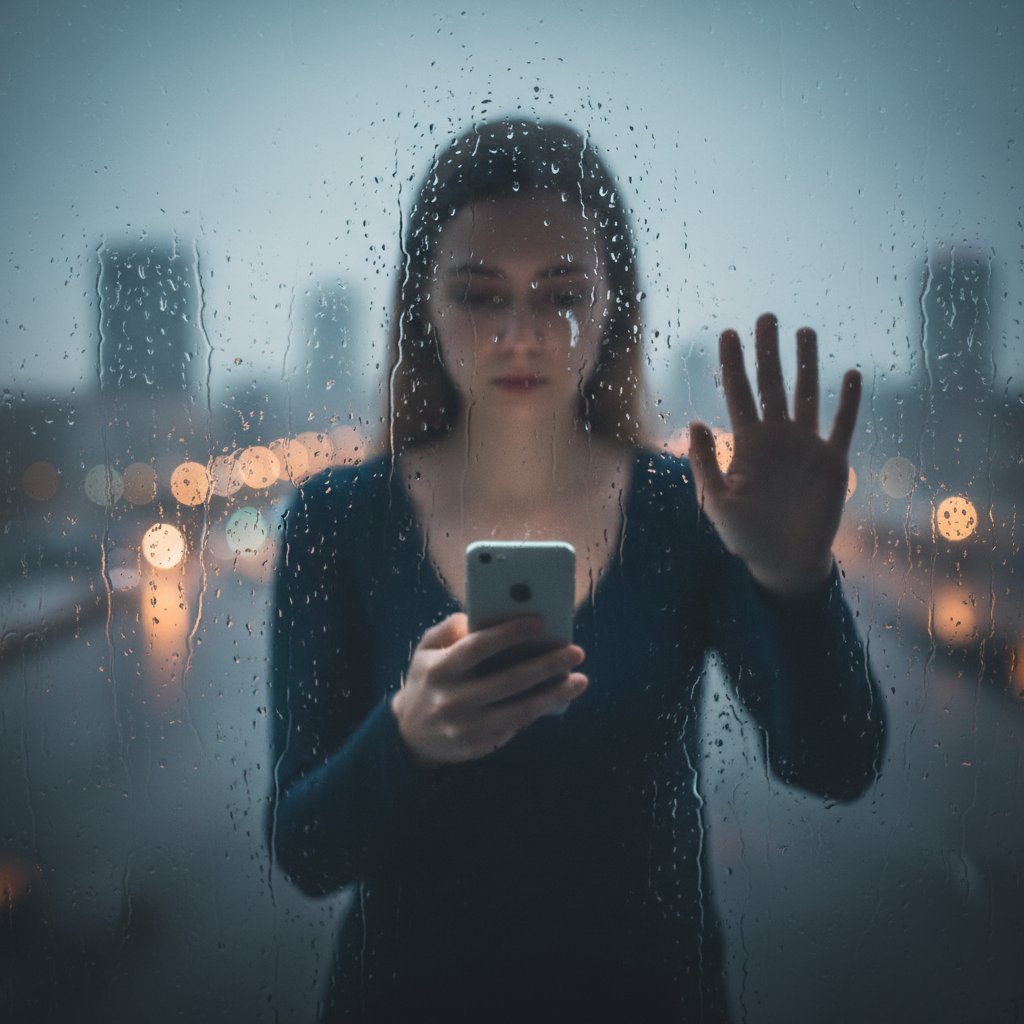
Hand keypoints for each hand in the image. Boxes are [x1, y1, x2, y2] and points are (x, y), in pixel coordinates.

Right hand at [390, 613, 587, 766]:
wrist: (409, 734)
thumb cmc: (428, 679)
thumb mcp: (426, 650)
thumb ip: (449, 629)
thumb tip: (483, 617)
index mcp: (439, 670)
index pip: (477, 648)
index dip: (508, 634)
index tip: (539, 621)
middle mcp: (452, 700)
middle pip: (508, 681)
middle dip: (546, 665)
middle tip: (576, 651)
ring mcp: (465, 728)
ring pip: (519, 710)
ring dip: (554, 695)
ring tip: (580, 680)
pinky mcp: (477, 747)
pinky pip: (514, 727)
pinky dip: (539, 711)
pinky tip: (558, 697)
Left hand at [687, 313, 860, 595]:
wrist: (784, 562)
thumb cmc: (745, 536)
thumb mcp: (717, 502)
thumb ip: (704, 463)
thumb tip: (695, 422)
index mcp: (747, 444)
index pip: (738, 393)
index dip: (733, 363)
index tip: (729, 332)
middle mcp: (777, 438)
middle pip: (772, 384)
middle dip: (768, 350)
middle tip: (767, 316)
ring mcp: (805, 446)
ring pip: (807, 395)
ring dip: (806, 364)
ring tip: (804, 331)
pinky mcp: (832, 462)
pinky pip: (842, 425)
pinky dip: (848, 401)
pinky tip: (851, 373)